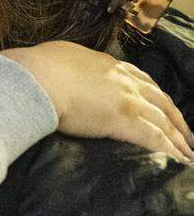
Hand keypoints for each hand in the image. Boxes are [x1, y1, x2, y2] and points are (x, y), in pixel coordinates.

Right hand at [1, 41, 193, 162]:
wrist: (36, 78)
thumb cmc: (38, 67)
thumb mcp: (59, 56)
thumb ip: (71, 65)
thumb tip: (63, 69)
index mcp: (109, 65)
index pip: (142, 80)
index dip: (155, 95)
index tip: (164, 106)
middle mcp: (125, 81)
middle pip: (161, 101)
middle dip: (176, 119)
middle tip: (186, 134)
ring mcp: (127, 100)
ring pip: (163, 121)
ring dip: (178, 138)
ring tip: (187, 152)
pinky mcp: (124, 121)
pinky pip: (154, 138)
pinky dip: (169, 150)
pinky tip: (178, 159)